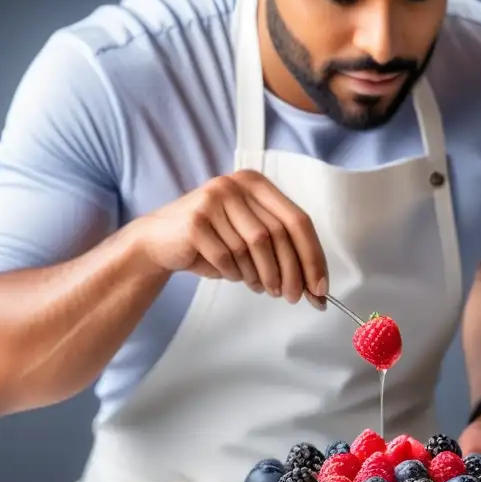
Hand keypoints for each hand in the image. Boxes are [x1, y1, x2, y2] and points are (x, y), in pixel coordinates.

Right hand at [137, 170, 328, 305]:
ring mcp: (214, 199)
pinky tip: (234, 276)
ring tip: (262, 288)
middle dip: (291, 273)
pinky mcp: (195, 220)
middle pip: (278, 235)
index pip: (298, 220)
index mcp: (257, 184)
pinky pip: (226, 257)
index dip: (313, 256)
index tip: (320, 286)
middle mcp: (237, 185)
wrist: (160, 240)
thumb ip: (282, 250)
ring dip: (262, 275)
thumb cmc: (212, 241)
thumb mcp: (250, 236)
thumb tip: (315, 285)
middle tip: (294, 297)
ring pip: (253, 247)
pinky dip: (235, 274)